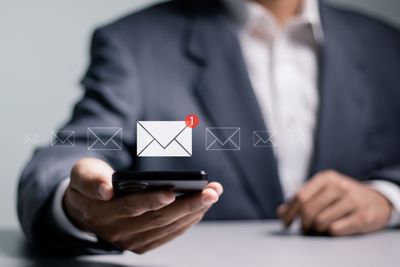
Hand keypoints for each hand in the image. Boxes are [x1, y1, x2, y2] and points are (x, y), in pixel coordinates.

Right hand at [63, 158, 222, 253]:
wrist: (86, 208)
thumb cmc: (89, 184)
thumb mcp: (82, 173)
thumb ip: (91, 179)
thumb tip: (106, 189)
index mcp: (101, 212)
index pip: (130, 206)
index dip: (151, 200)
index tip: (172, 191)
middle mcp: (117, 231)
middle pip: (156, 218)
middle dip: (187, 204)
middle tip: (211, 191)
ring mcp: (130, 240)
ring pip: (166, 227)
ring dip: (193, 212)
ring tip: (212, 195)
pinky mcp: (142, 244)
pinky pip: (168, 234)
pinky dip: (187, 221)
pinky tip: (200, 208)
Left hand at [277, 170, 391, 235]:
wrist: (376, 201)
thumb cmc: (342, 197)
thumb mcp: (323, 191)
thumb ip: (302, 200)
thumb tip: (280, 212)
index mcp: (326, 178)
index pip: (299, 196)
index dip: (289, 212)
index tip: (285, 223)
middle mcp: (338, 186)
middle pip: (308, 209)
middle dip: (302, 223)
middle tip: (304, 229)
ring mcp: (352, 200)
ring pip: (320, 221)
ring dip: (315, 229)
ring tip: (318, 229)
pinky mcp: (362, 215)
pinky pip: (335, 229)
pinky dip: (329, 233)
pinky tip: (332, 229)